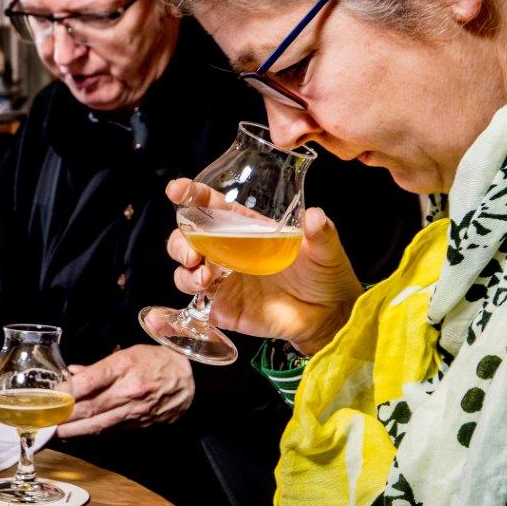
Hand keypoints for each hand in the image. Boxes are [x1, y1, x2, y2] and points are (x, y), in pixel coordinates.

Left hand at [58, 345, 193, 437]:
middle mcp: (130, 390)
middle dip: (66, 416)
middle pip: (91, 406)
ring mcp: (136, 410)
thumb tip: (73, 374)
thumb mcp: (128, 353)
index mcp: (125, 365)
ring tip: (57, 433)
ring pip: (99, 423)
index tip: (52, 395)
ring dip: (75, 430)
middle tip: (46, 420)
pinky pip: (112, 430)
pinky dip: (94, 433)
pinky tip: (80, 433)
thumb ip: (99, 367)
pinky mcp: (141, 424)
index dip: (68, 391)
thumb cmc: (158, 361)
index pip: (91, 381)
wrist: (192, 379)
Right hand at [166, 178, 362, 355]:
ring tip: (204, 278)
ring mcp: (224, 282)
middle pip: (187, 239)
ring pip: (186, 271)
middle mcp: (228, 252)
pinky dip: (179, 310)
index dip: (191, 195)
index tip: (177, 190)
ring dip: (185, 273)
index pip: (211, 206)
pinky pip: (194, 307)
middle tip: (192, 253)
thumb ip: (319, 232)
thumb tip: (314, 216)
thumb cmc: (324, 272)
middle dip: (179, 242)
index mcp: (246, 227)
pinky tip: (177, 311)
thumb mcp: (324, 247)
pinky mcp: (225, 309)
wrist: (329, 315)